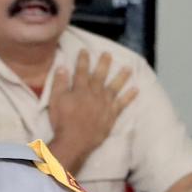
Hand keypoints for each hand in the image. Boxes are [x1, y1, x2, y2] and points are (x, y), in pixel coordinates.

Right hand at [47, 50, 137, 173]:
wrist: (74, 141)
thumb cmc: (62, 122)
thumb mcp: (55, 101)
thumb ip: (59, 84)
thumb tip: (62, 67)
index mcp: (80, 89)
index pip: (81, 71)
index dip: (83, 60)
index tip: (85, 51)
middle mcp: (94, 93)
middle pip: (100, 76)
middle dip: (104, 64)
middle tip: (108, 54)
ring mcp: (105, 104)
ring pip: (114, 87)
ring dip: (122, 77)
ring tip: (128, 68)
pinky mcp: (111, 115)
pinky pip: (122, 104)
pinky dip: (129, 97)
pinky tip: (136, 90)